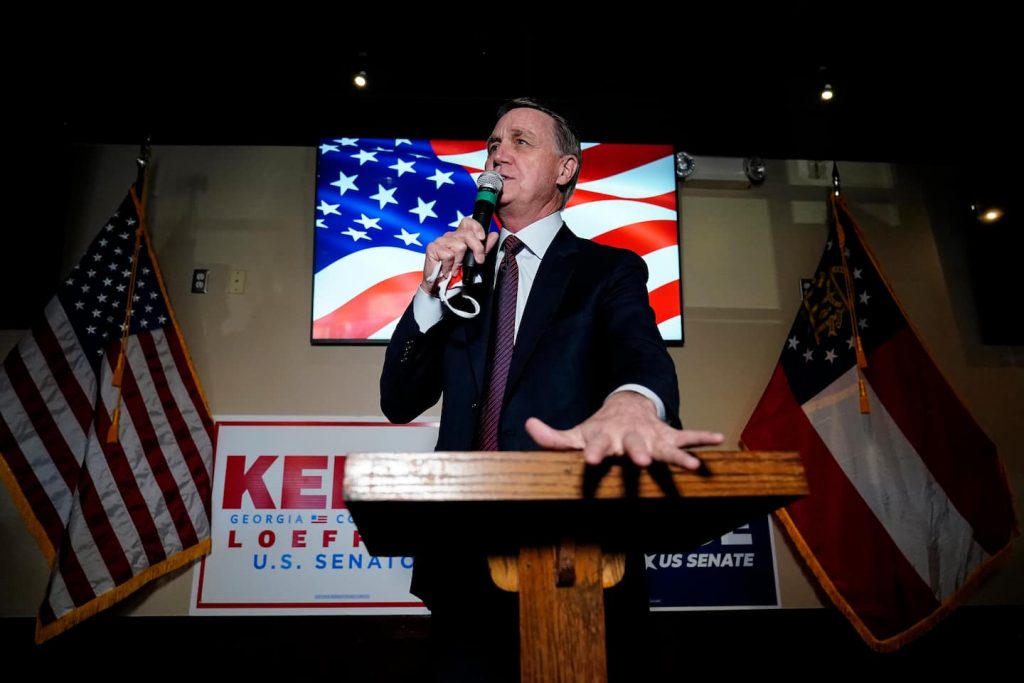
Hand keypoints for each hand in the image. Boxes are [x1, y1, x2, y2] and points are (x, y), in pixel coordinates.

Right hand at [420, 217, 499, 295]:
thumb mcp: (473, 262)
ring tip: (456, 269)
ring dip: (460, 262)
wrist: (439, 288)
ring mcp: (440, 241)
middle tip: (479, 261)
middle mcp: (449, 236)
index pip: (467, 222)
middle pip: (467, 234)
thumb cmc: (455, 274)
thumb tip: (494, 235)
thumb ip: (484, 248)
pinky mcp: (433, 248)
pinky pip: (448, 255)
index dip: (476, 227)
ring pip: (460, 246)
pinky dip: (450, 266)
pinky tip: (447, 270)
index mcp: (459, 237)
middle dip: (477, 248)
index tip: (483, 238)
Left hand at [525, 391, 724, 468]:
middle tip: (643, 463)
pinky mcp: (668, 435)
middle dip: (639, 453)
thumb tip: (528, 425)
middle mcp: (630, 437)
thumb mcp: (576, 433)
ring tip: (692, 465)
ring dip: (677, 455)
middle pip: (635, 446)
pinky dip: (702, 438)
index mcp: (605, 437)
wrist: (627, 406)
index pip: (598, 446)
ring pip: (665, 446)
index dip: (595, 453)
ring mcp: (651, 436)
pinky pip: (687, 436)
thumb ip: (553, 437)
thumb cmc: (599, 429)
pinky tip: (718, 439)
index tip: (593, 462)